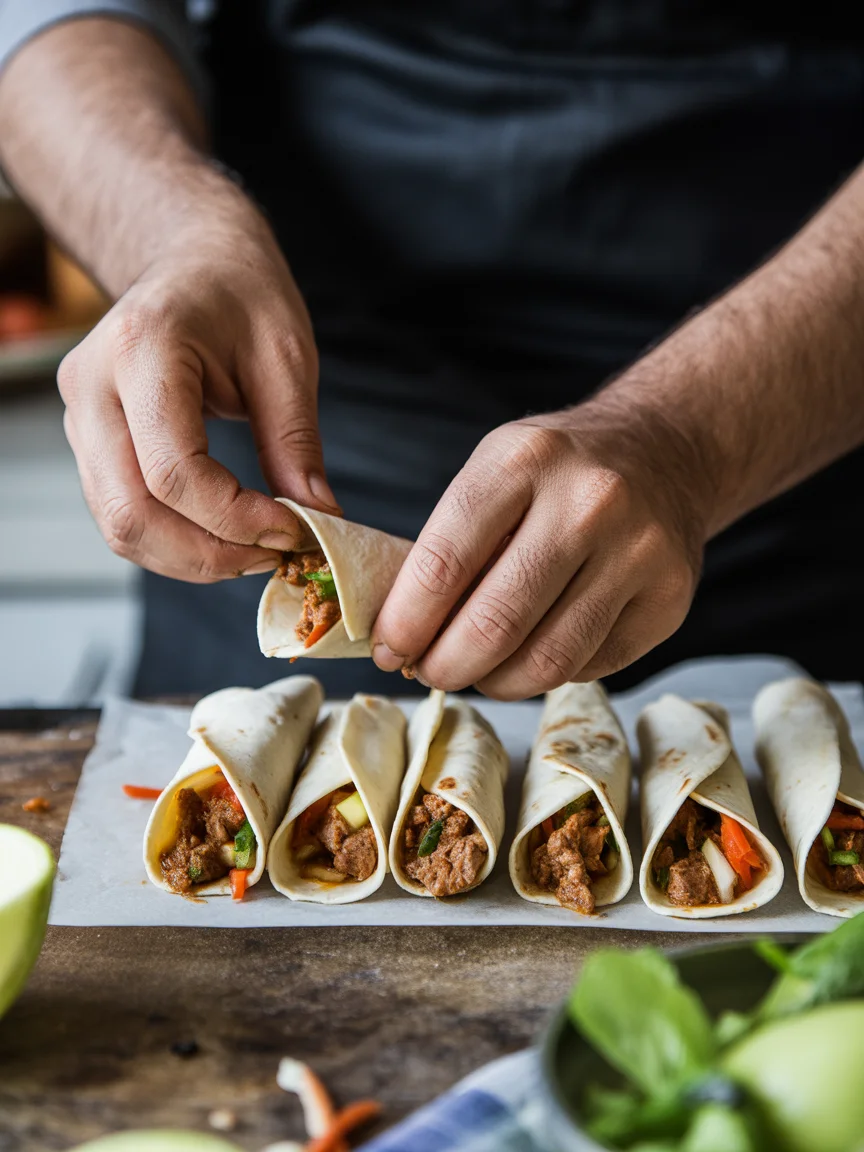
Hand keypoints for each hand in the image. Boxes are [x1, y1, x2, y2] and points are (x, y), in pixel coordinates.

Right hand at [57, 202, 338, 581]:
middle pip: (131, 511)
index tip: (294, 530)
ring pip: (118, 525)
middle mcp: (92, 385)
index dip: (235, 518)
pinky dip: (171, 541)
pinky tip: (223, 536)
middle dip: (209, 553)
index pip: (173, 470)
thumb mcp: (286, 356)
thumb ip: (297, 440)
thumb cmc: (240, 292)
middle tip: (273, 556)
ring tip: (253, 551)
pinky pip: (119, 513)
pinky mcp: (87, 440)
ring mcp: (79, 416)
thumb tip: (319, 518)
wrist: (191, 259)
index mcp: (142, 349)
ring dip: (189, 558)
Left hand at [371, 399, 708, 698]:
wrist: (666, 451)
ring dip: (495, 683)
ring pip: (546, 662)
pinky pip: (590, 666)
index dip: (404, 624)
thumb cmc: (558, 472)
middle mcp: (589, 503)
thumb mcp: (496, 470)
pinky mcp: (670, 600)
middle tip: (427, 673)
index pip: (443, 566)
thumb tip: (400, 636)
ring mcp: (638, 553)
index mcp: (524, 460)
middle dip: (444, 666)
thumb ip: (450, 544)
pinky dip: (548, 673)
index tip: (387, 650)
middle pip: (494, 625)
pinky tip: (534, 652)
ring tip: (476, 673)